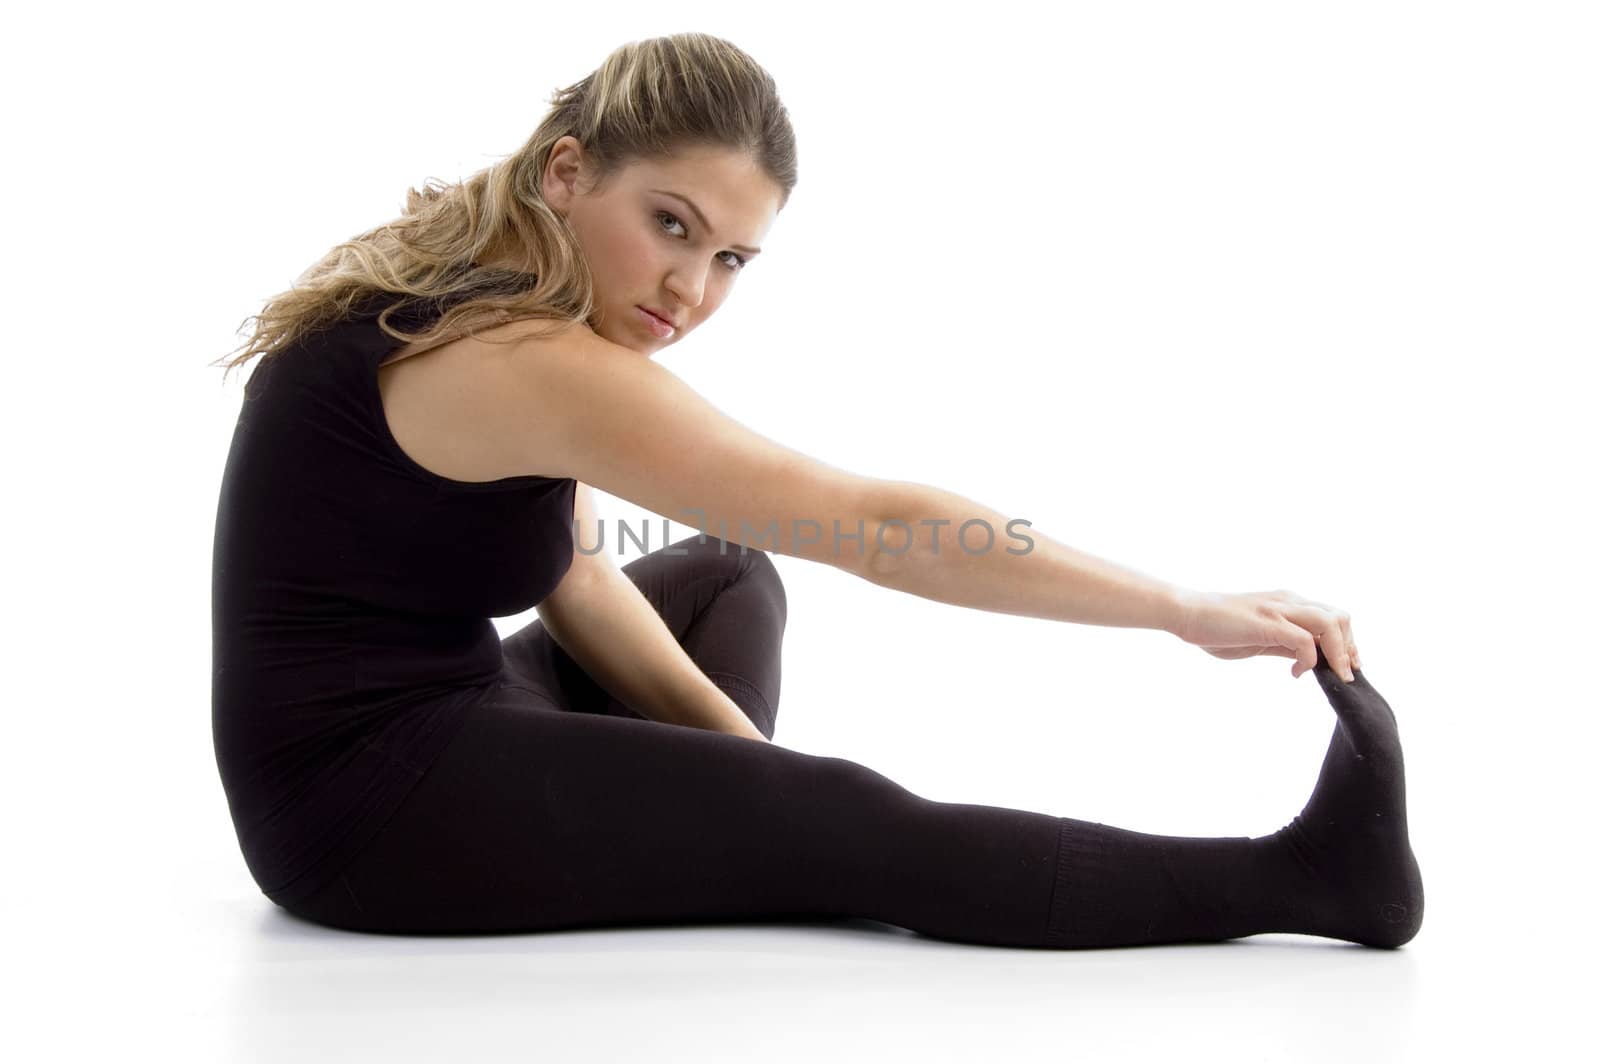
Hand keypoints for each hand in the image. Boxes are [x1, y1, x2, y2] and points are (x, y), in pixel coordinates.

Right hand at [1170, 588, 1360, 681]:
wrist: (1186, 613)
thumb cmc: (1215, 627)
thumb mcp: (1258, 638)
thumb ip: (1284, 644)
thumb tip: (1306, 659)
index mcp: (1287, 603)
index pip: (1332, 617)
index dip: (1346, 643)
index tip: (1344, 667)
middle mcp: (1288, 601)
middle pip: (1340, 617)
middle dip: (1349, 648)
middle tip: (1345, 674)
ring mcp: (1278, 609)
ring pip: (1330, 623)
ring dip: (1339, 652)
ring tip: (1335, 675)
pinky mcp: (1267, 622)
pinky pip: (1304, 640)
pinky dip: (1308, 659)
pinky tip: (1295, 673)